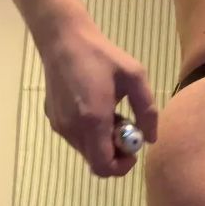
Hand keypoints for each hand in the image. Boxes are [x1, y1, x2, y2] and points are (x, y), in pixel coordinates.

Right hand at [43, 21, 157, 176]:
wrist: (62, 38)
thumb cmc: (102, 55)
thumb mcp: (135, 76)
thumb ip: (147, 110)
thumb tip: (150, 138)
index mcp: (93, 120)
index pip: (104, 167)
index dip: (121, 167)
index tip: (132, 151)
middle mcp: (73, 129)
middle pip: (96, 162)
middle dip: (115, 153)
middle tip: (125, 129)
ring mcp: (60, 126)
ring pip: (86, 151)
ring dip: (102, 143)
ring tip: (111, 114)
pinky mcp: (54, 120)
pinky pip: (76, 139)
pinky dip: (90, 134)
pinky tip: (95, 108)